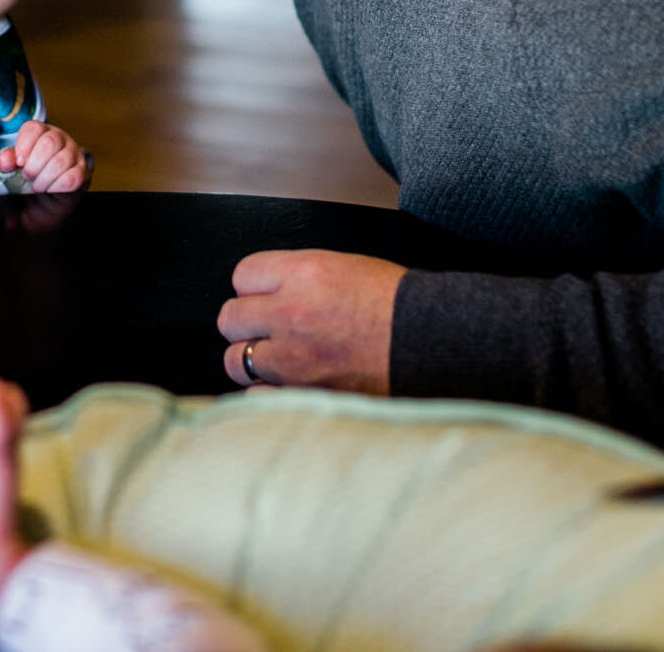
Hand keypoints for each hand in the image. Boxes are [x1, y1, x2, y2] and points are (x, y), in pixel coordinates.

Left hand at [3, 120, 90, 192]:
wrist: (53, 186)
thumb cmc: (32, 170)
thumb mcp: (17, 163)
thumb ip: (9, 160)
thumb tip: (5, 161)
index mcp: (42, 131)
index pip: (34, 128)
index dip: (23, 146)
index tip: (19, 162)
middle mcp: (61, 138)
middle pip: (49, 143)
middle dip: (34, 165)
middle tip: (27, 176)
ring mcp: (74, 154)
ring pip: (60, 162)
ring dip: (43, 180)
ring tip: (37, 186)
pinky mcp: (83, 171)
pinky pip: (71, 179)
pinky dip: (56, 188)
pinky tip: (50, 190)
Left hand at [216, 250, 404, 394]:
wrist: (433, 346)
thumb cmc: (400, 307)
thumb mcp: (348, 268)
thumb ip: (301, 278)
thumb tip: (270, 291)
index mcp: (305, 273)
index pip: (242, 274)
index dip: (254, 286)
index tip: (264, 295)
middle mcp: (291, 313)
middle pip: (230, 317)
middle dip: (246, 322)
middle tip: (267, 328)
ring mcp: (293, 359)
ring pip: (236, 360)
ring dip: (252, 359)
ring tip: (277, 358)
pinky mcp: (302, 394)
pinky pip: (258, 395)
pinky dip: (269, 392)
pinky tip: (291, 384)